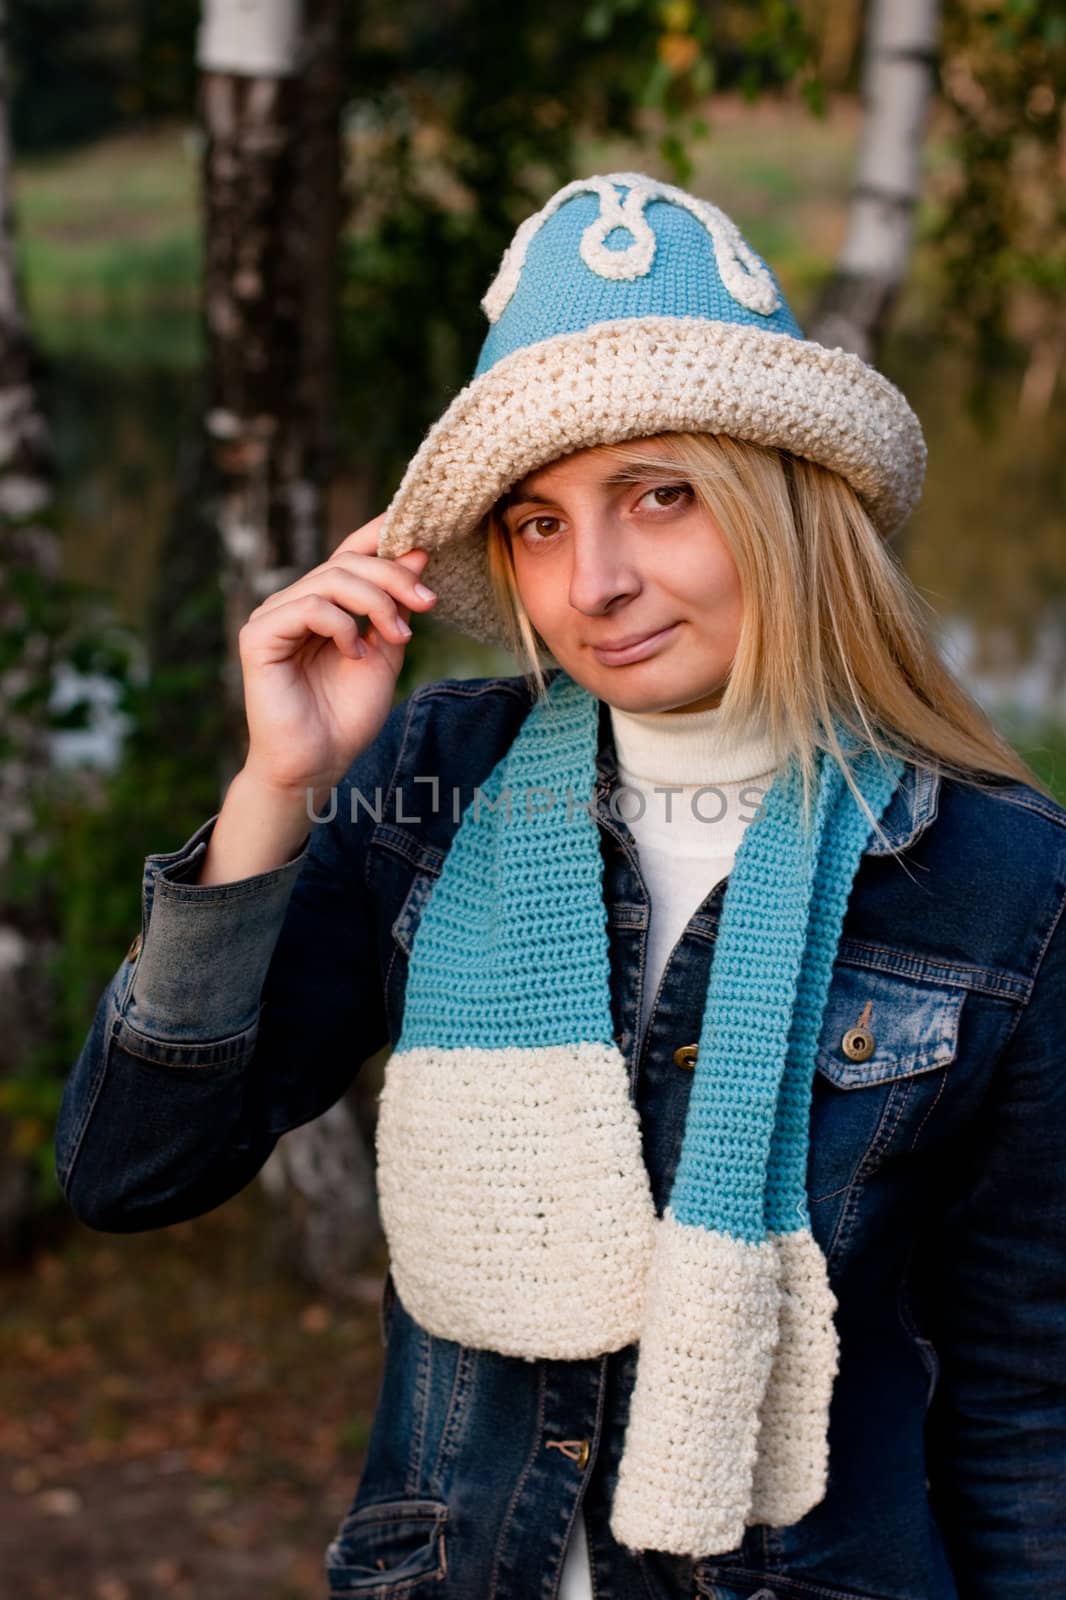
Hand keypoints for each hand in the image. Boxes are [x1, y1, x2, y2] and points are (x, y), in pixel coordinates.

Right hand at [236, 513, 436, 798]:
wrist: (318, 765)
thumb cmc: (346, 716)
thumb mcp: (386, 653)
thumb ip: (396, 607)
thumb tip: (418, 554)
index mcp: (322, 603)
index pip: (350, 554)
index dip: (381, 535)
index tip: (424, 532)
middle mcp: (294, 602)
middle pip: (346, 563)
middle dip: (394, 578)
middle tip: (428, 602)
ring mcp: (273, 616)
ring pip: (330, 579)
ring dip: (376, 603)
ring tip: (400, 637)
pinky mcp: (258, 636)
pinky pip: (309, 606)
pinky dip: (342, 626)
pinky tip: (356, 654)